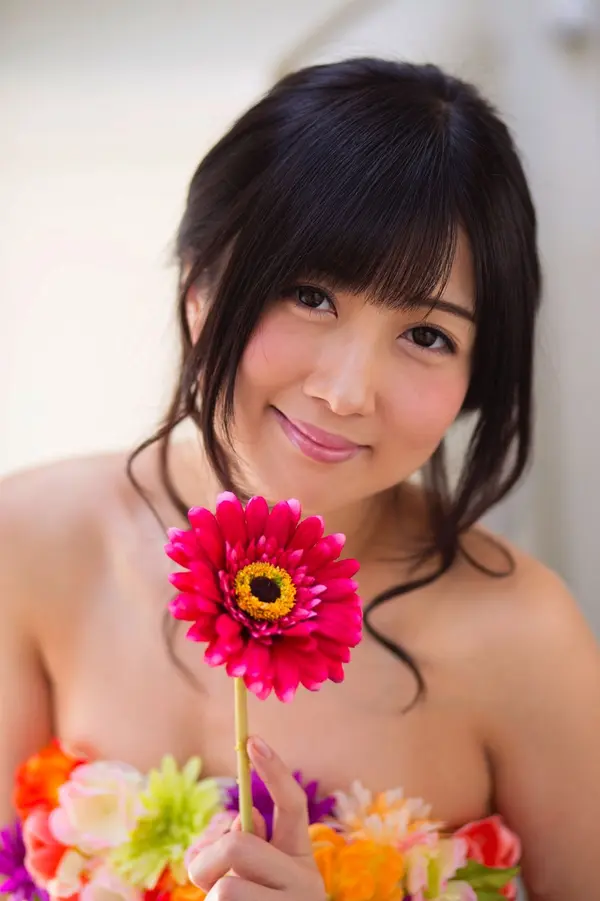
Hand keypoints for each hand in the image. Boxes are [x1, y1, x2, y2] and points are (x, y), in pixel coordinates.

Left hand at [187, 736, 325, 900]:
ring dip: (211, 897)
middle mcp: (306, 880)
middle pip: (238, 844)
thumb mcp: (252, 878)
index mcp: (299, 858)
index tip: (253, 741)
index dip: (274, 770)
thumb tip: (240, 823)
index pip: (293, 804)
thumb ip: (246, 848)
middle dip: (209, 860)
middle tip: (206, 883)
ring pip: (225, 886)